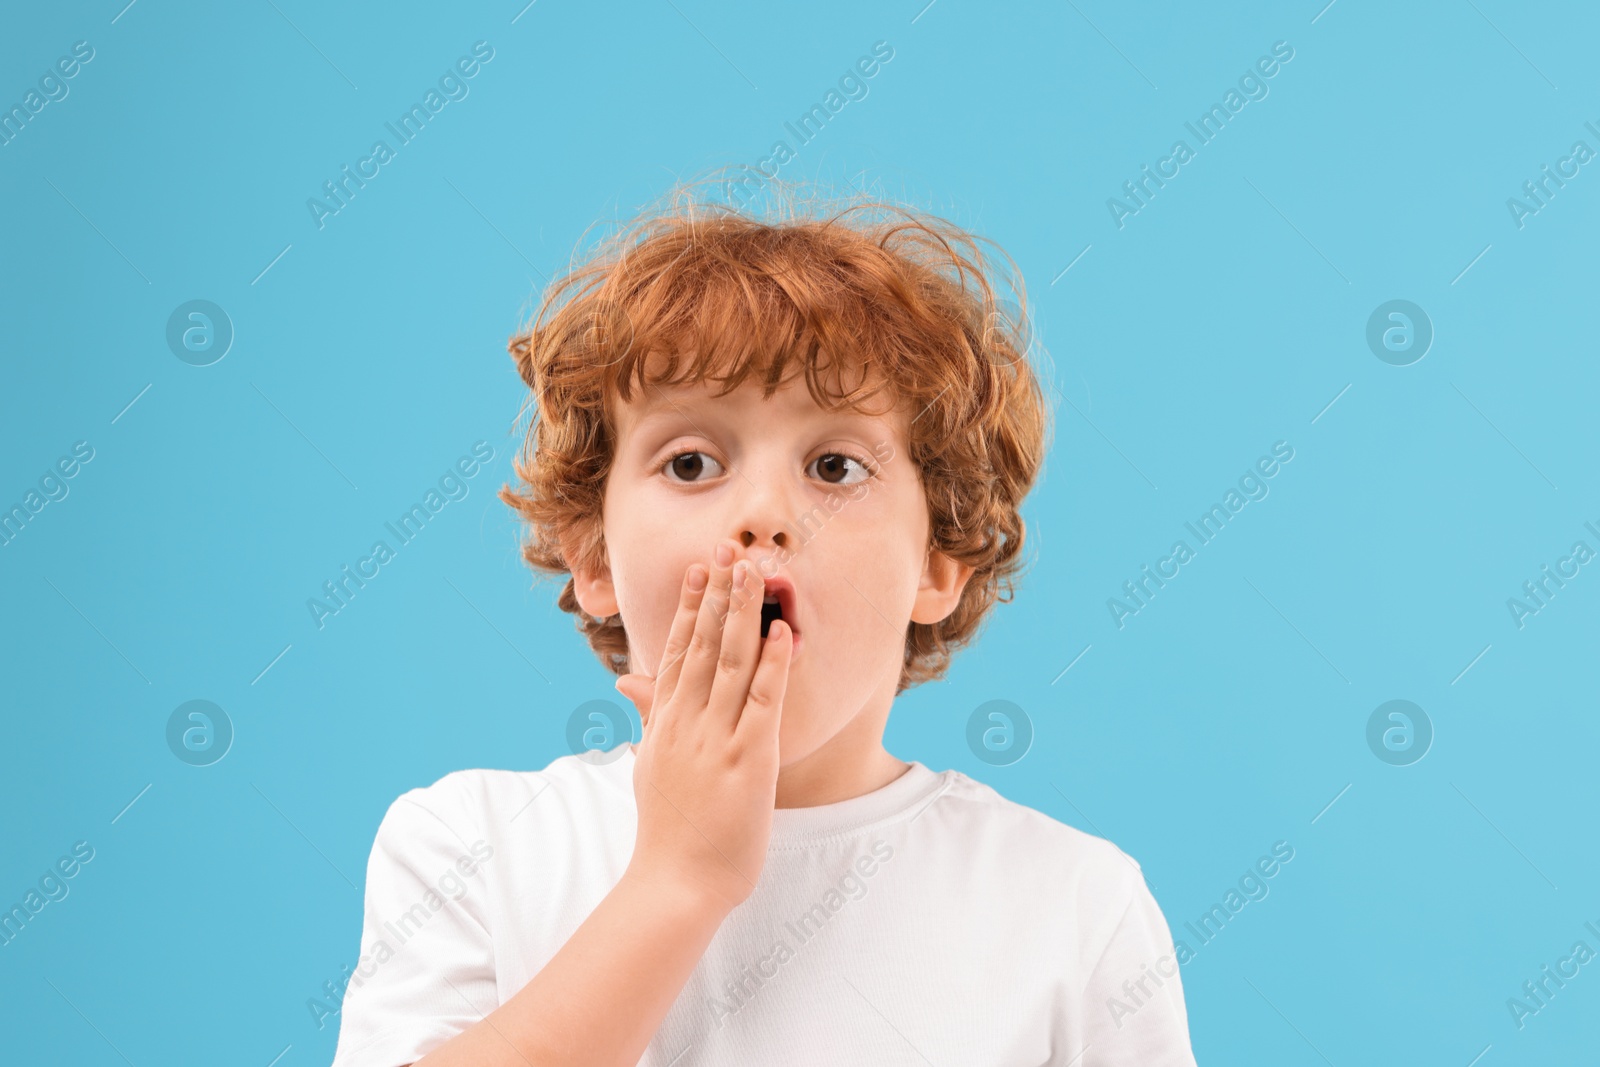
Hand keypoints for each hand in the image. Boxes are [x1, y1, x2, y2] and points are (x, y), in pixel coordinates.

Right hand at [613, 541, 793, 911]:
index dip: (690, 607)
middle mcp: (686, 723)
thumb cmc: (668, 832)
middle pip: (701, 644)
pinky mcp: (747, 760)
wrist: (675, 883)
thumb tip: (625, 683)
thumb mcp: (647, 765)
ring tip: (755, 572)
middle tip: (729, 548)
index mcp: (664, 724)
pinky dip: (774, 665)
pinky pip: (763, 703)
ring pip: (730, 662)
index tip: (700, 568)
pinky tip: (784, 633)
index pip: (676, 651)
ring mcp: (715, 739)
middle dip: (718, 594)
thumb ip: (647, 718)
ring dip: (745, 613)